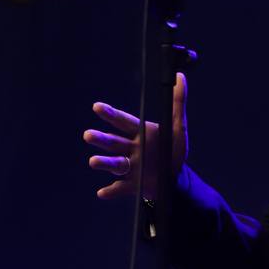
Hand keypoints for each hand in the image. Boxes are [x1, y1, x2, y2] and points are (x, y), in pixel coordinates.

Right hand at [84, 72, 188, 200]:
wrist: (174, 177)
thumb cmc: (171, 148)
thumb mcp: (177, 126)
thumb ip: (177, 102)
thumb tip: (180, 76)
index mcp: (140, 133)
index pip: (124, 122)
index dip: (111, 114)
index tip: (97, 106)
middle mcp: (132, 149)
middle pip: (114, 143)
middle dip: (101, 139)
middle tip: (88, 135)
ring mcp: (131, 168)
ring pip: (115, 163)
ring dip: (103, 162)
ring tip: (93, 161)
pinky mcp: (133, 185)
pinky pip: (120, 188)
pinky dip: (111, 191)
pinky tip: (102, 193)